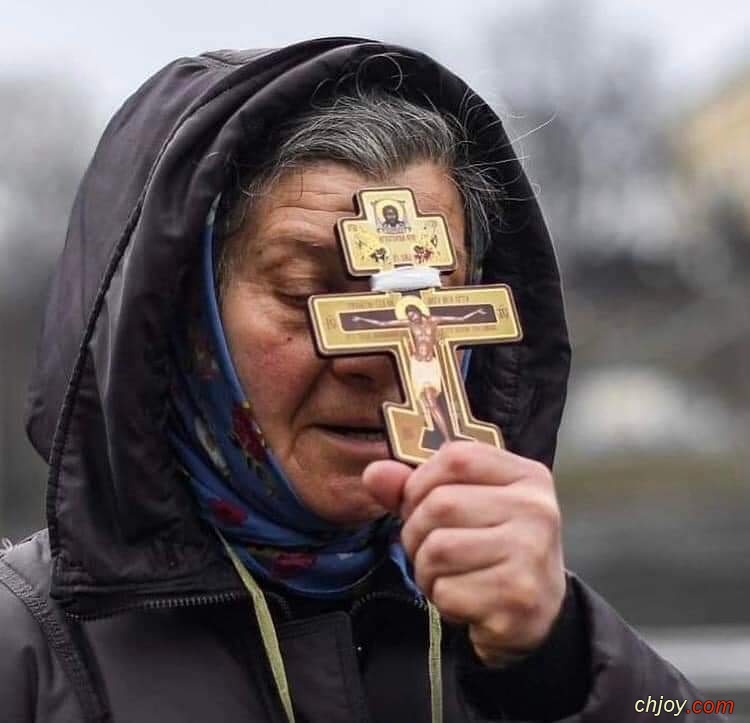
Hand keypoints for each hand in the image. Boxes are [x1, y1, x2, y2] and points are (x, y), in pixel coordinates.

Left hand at [363, 441, 565, 666]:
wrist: (539, 615)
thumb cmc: (494, 550)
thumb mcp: (465, 507)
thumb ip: (416, 487)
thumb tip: (374, 473)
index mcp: (527, 476)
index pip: (456, 456)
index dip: (421, 480)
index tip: (420, 504)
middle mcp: (536, 509)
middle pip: (440, 504)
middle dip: (417, 533)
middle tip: (432, 551)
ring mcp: (530, 553)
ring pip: (437, 549)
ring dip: (426, 570)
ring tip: (448, 576)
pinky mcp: (517, 597)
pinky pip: (446, 591)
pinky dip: (442, 600)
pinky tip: (465, 601)